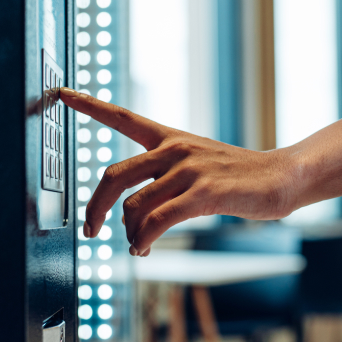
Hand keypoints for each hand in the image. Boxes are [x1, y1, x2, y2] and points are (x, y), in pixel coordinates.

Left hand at [59, 88, 298, 255]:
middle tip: (91, 229)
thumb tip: (129, 218)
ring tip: (138, 247)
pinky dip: (144, 240)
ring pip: (134, 205)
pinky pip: (158, 221)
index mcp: (169, 138)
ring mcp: (189, 169)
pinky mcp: (203, 192)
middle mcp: (174, 149)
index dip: (89, 105)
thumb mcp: (195, 167)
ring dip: (129, 234)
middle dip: (95, 207)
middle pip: (114, 174)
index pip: (122, 117)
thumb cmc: (235, 177)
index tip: (61, 92)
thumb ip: (160, 184)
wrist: (280, 177)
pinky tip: (144, 249)